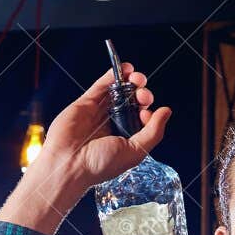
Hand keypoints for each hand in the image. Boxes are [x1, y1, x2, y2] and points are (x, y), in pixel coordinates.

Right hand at [0, 62, 171, 234]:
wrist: (68, 164)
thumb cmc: (100, 165)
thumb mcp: (136, 152)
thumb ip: (153, 132)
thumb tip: (166, 111)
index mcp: (126, 139)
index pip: (142, 119)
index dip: (148, 112)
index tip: (146, 114)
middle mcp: (113, 125)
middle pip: (132, 103)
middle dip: (141, 94)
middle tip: (143, 93)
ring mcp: (99, 113)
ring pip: (117, 92)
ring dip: (130, 81)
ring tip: (136, 77)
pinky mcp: (85, 104)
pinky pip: (100, 86)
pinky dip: (112, 76)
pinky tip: (124, 69)